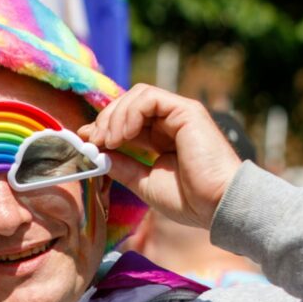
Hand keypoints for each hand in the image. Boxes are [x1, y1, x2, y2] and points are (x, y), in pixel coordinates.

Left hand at [79, 86, 242, 229]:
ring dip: (115, 116)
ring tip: (108, 140)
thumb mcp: (144, 182)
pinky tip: (122, 135)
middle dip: (105, 120)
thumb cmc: (189, 200)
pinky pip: (149, 97)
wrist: (217, 205)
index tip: (85, 140)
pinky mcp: (186, 110)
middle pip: (129, 104)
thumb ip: (122, 165)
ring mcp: (180, 114)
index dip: (103, 127)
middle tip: (92, 141)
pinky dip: (129, 112)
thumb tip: (98, 153)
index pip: (127, 122)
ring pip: (137, 95)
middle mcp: (171, 123)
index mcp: (163, 140)